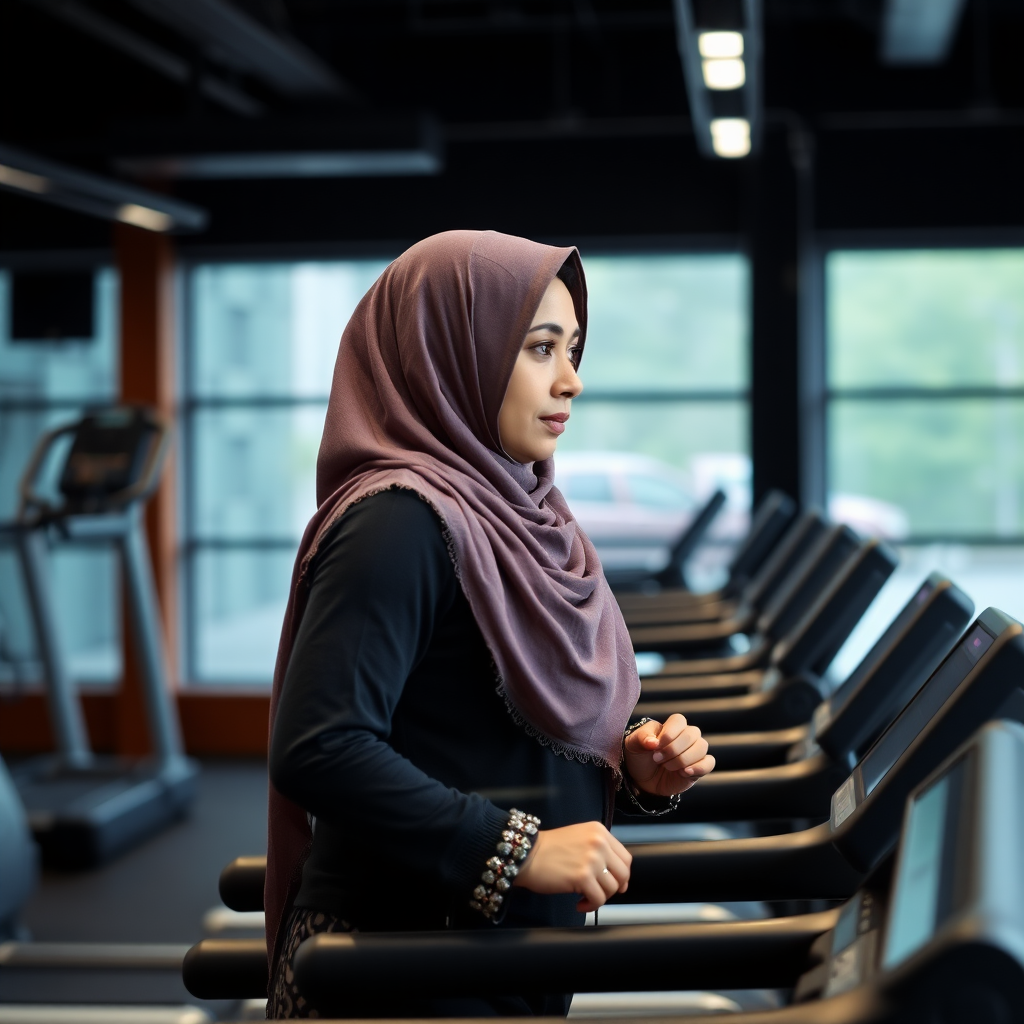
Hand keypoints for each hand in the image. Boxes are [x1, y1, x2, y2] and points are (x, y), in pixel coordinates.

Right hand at [513, 820, 631, 912]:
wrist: (527, 854)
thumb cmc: (549, 849)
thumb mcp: (579, 839)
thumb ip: (599, 851)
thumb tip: (618, 878)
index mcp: (599, 831)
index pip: (625, 857)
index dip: (621, 874)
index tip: (614, 882)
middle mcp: (599, 843)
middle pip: (623, 874)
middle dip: (613, 888)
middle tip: (599, 892)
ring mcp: (592, 859)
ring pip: (612, 889)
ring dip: (599, 898)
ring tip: (585, 897)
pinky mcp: (583, 877)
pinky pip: (598, 900)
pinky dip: (590, 906)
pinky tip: (579, 904)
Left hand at [623, 714, 715, 797]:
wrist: (642, 780)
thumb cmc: (639, 757)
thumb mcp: (632, 745)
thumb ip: (641, 738)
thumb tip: (653, 742)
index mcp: (671, 727)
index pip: (679, 720)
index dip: (669, 733)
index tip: (655, 746)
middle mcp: (685, 736)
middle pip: (692, 734)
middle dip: (673, 749)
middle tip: (657, 759)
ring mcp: (694, 752)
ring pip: (702, 747)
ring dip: (683, 759)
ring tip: (667, 767)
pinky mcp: (698, 768)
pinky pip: (709, 763)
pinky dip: (699, 767)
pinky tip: (684, 772)